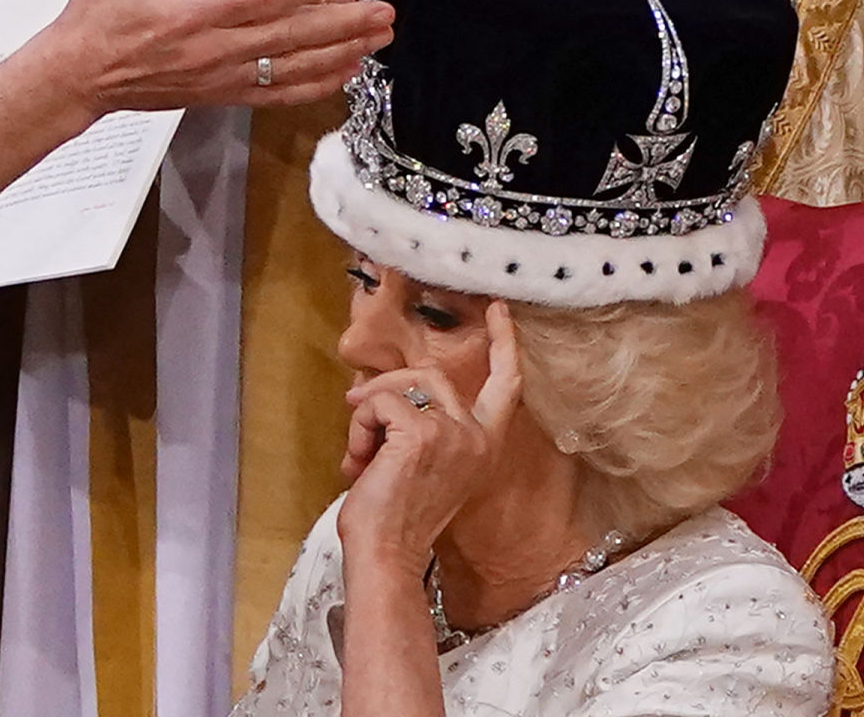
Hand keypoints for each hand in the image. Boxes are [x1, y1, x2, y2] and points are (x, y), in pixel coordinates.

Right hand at [34, 0, 393, 121]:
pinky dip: (315, 86)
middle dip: (344, 24)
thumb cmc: (98, 17)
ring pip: (293, 68)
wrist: (77, 77)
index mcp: (193, 13)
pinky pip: (277, 95)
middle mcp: (215, 50)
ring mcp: (222, 78)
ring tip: (379, 41)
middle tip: (386, 12)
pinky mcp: (223, 96)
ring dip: (341, 54)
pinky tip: (344, 74)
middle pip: (292, 36)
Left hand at [335, 302, 524, 575]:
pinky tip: (358, 463)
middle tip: (356, 410)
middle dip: (387, 386)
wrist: (386, 555)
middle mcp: (476, 436)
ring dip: (367, 415)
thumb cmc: (395, 519)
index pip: (507, 384)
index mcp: (484, 446)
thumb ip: (421, 427)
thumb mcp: (422, 464)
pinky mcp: (421, 432)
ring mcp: (452, 432)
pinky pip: (377, 403)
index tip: (498, 309)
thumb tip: (379, 396)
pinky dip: (358, 428)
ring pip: (399, 387)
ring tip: (359, 455)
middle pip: (431, 375)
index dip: (505, 342)